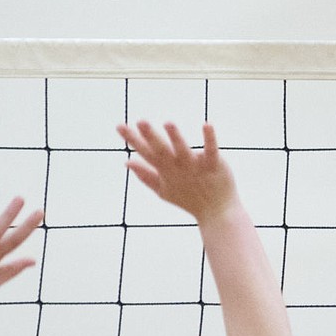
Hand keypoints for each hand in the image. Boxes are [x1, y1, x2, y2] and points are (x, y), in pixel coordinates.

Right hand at [117, 120, 236, 225]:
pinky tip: (207, 124)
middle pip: (161, 150)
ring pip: (183, 150)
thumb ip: (145, 175)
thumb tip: (127, 162)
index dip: (132, 139)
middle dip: (151, 136)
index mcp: (165, 170)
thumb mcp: (163, 189)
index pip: (145, 152)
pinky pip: (211, 151)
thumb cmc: (189, 199)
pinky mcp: (213, 165)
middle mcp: (178, 167)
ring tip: (168, 123)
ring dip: (176, 137)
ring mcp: (195, 166)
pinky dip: (210, 138)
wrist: (216, 213)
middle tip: (140, 121)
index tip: (119, 125)